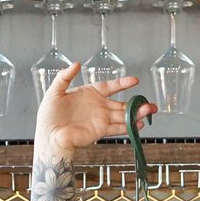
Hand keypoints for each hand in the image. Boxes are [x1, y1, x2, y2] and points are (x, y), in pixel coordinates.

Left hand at [35, 62, 155, 154]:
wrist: (49, 136)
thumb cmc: (49, 116)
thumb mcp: (54, 91)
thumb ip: (64, 76)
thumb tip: (76, 64)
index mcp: (89, 94)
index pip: (109, 87)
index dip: (122, 84)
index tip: (135, 81)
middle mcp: (98, 107)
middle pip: (121, 104)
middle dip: (137, 105)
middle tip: (150, 104)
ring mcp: (100, 119)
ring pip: (123, 116)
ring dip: (137, 115)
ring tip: (150, 112)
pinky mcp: (100, 131)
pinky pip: (117, 128)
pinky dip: (129, 127)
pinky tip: (139, 125)